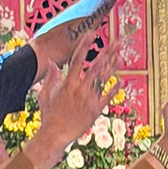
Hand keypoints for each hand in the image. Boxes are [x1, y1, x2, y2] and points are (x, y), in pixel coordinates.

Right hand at [24, 34, 120, 168]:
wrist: (55, 135)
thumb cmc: (48, 115)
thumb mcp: (45, 95)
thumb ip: (51, 78)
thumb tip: (53, 64)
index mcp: (68, 83)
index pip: (78, 58)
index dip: (85, 44)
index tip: (91, 33)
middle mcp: (80, 88)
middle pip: (96, 66)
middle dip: (107, 52)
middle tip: (117, 42)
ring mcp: (89, 99)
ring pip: (104, 78)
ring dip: (113, 66)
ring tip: (121, 55)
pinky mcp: (96, 110)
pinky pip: (108, 97)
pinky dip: (115, 88)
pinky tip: (122, 80)